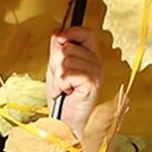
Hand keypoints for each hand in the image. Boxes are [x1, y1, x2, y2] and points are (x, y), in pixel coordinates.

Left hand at [46, 27, 102, 144]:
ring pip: (66, 60)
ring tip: (63, 87)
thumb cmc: (62, 97)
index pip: (86, 33)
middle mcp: (96, 62)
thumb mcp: (56, 68)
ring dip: (58, 76)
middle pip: (68, 47)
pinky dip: (61, 84)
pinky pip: (68, 73)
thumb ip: (57, 50)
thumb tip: (57, 33)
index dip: (72, 32)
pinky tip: (67, 91)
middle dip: (56, 64)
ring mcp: (96, 72)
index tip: (60, 39)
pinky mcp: (92, 82)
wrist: (65, 120)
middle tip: (61, 79)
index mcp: (90, 56)